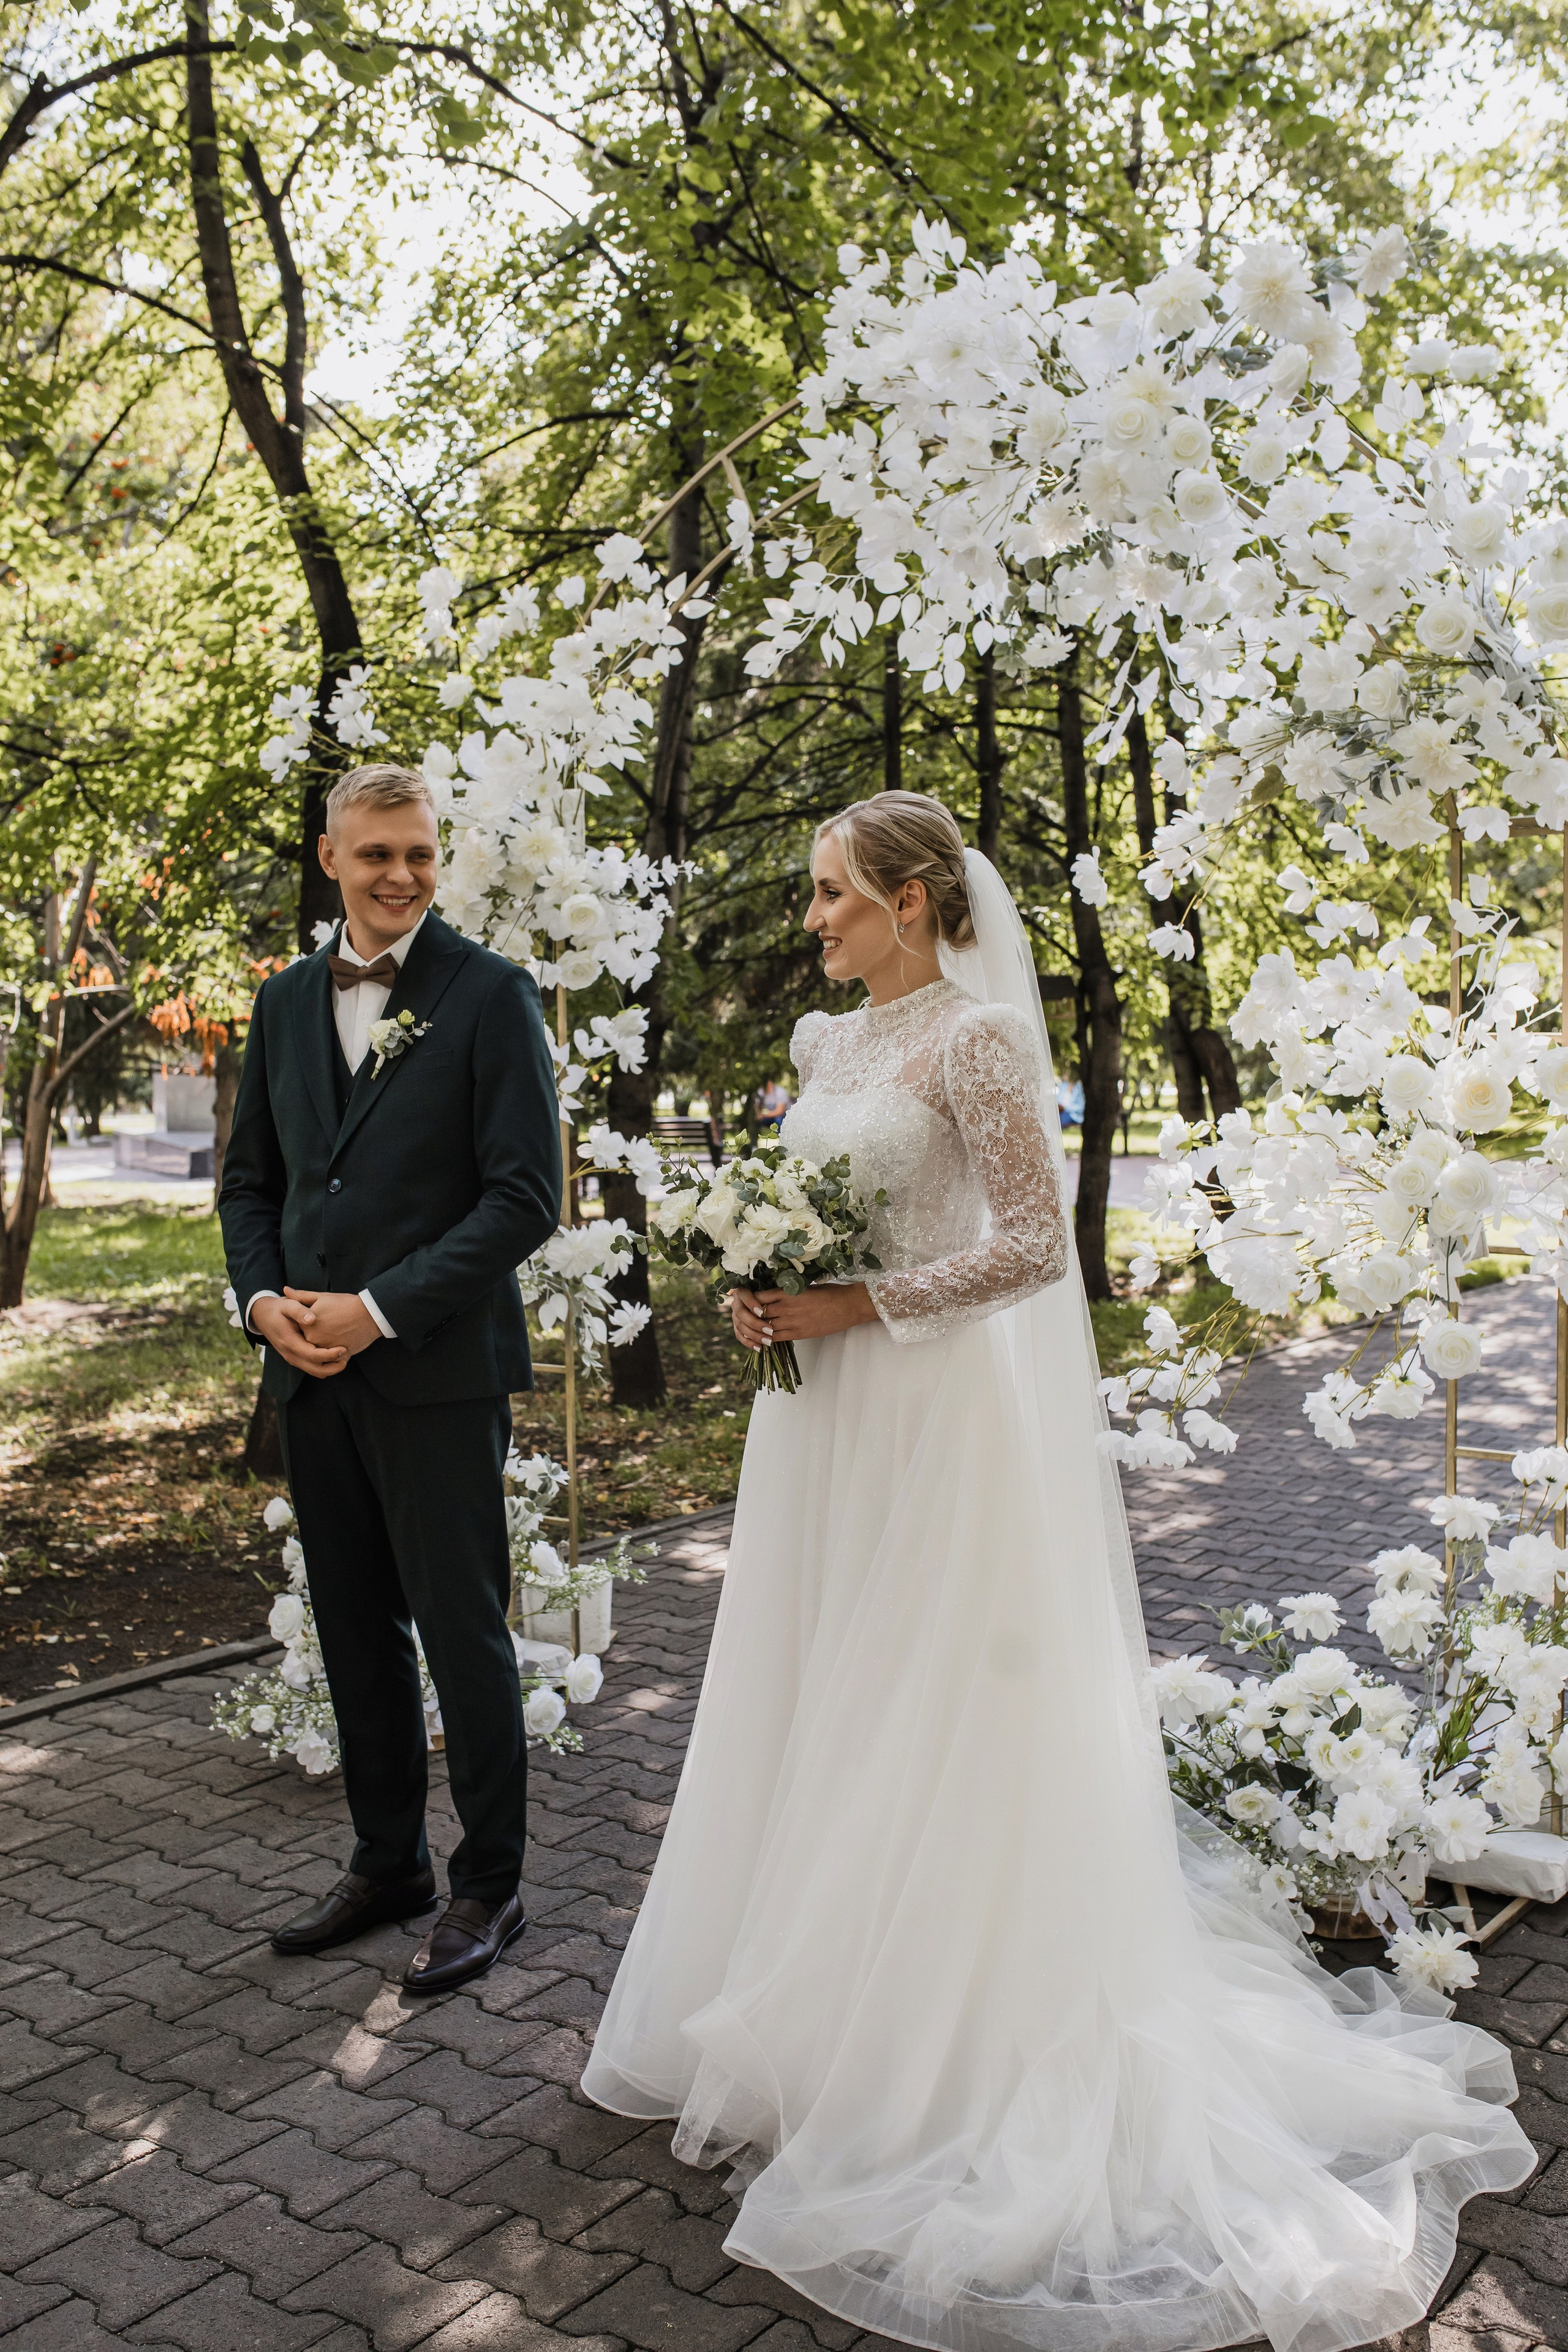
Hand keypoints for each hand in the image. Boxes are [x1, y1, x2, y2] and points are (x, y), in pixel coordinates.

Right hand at [251, 1294, 349, 1378]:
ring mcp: (292, 1358)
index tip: (344, 1349)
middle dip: (334, 1366)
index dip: (330, 1355)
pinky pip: (312, 1367)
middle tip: (349, 1355)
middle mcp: (290, 1354)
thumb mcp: (287, 1304)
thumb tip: (312, 1320)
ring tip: (345, 1357)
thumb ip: (299, 1311)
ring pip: (315, 1372)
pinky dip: (324, 1365)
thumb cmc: (278, 1309)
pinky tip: (335, 1355)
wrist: (262, 1316)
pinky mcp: (295, 1358)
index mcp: (289, 1342)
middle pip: (316, 1370)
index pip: (313, 1356)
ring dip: (331, 1368)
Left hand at [282, 1286, 380, 1358]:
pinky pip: (332, 1359)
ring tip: (335, 1332)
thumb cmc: (345, 1304)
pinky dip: (335, 1353)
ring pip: (320, 1351)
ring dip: (325, 1345)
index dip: (307, 1323)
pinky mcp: (339, 1356)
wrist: (369, 1314)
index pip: (299, 1328)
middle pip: (309, 1341)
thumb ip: (301, 1296)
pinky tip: (341, 1340)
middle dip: (317, 1335)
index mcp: (306, 1326)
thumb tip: (285, 1290)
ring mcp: (326, 1350)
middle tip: (330, 1325)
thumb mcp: (321, 1297)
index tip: (318, 1317)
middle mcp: (313, 1340)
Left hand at [727, 1283, 878, 1348]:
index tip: (746, 1302)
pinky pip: (776, 1338)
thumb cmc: (829, 1293)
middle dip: (750, 1316)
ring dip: (757, 1329)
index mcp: (787, 1292)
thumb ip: (789, 1291)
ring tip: (752, 1330)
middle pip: (758, 1313)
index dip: (749, 1300)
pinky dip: (767, 1339)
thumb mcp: (806, 1287)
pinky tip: (763, 1340)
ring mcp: (791, 1321)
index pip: (759, 1297)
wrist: (847, 1306)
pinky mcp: (798, 1333)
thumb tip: (776, 1294)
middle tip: (744, 1318)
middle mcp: (785, 1306)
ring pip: (765, 1327)